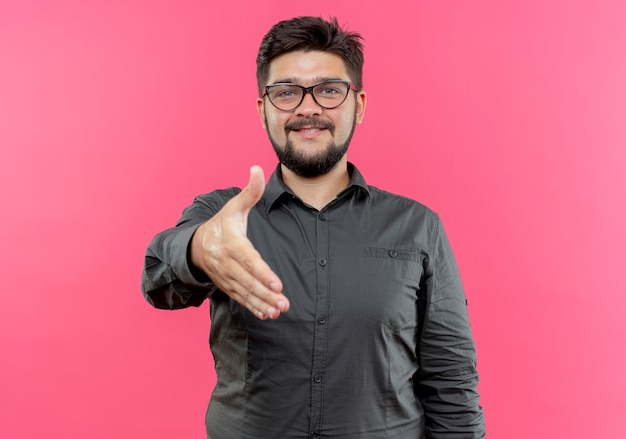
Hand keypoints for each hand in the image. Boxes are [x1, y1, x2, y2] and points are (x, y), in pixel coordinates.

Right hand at [191, 166, 288, 319]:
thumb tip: (258, 168)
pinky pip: (240, 298)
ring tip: (278, 311)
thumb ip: (250, 191)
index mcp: (231, 243)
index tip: (277, 283)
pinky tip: (267, 314)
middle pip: (248, 280)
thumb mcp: (234, 207)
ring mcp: (226, 276)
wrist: (196, 245)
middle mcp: (227, 262)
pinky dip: (253, 307)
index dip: (262, 272)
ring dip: (261, 303)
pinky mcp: (227, 285)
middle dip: (266, 293)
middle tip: (284, 303)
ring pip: (245, 292)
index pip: (248, 259)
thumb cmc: (222, 224)